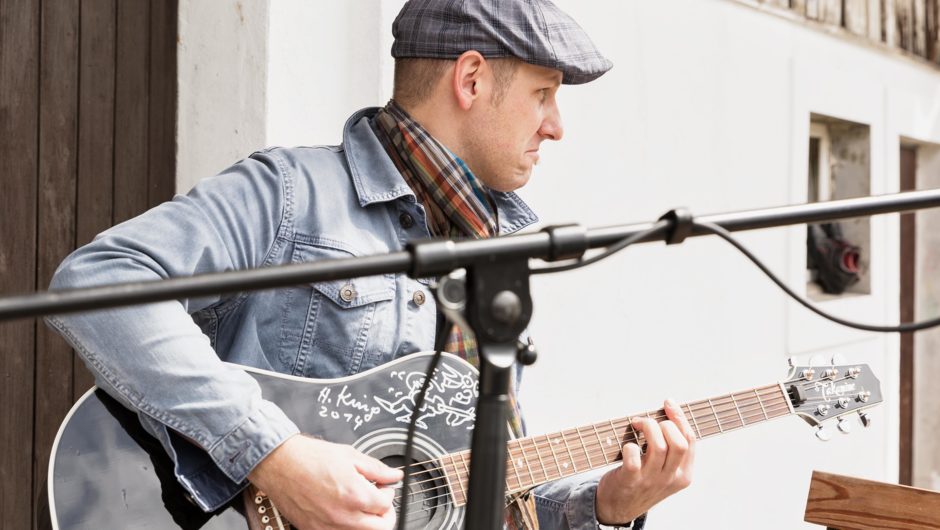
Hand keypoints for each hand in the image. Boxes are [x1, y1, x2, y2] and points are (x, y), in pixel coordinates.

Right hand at [248, 434, 402, 529]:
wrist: (279, 463)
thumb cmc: (309, 457)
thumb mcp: (350, 455)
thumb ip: (377, 469)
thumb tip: (395, 475)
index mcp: (355, 495)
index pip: (387, 505)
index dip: (388, 493)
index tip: (383, 487)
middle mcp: (343, 516)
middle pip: (381, 527)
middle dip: (384, 514)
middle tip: (378, 501)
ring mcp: (328, 527)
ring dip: (366, 521)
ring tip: (359, 504)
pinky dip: (346, 526)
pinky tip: (342, 510)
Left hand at [595, 399, 695, 524]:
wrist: (619, 508)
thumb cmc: (642, 481)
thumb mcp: (665, 470)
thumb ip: (670, 449)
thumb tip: (668, 412)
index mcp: (683, 475)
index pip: (689, 440)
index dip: (679, 417)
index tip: (668, 403)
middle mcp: (669, 478)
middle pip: (679, 443)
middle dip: (665, 423)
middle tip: (649, 422)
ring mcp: (650, 480)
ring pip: (658, 446)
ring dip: (647, 427)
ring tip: (637, 425)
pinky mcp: (630, 481)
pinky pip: (633, 457)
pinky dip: (629, 445)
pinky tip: (627, 445)